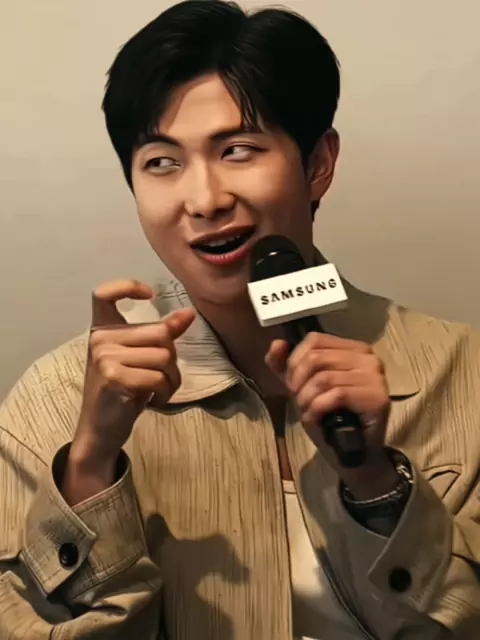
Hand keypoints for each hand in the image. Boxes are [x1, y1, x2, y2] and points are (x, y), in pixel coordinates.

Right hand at [64, 279, 194, 503]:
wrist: (100, 429)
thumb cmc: (123, 391)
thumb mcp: (140, 359)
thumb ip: (162, 335)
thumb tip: (188, 314)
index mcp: (103, 329)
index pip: (104, 293)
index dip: (128, 286)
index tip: (150, 295)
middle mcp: (100, 338)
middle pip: (160, 332)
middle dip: (172, 359)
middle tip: (162, 378)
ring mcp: (104, 355)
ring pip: (164, 355)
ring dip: (171, 379)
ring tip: (158, 391)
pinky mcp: (112, 374)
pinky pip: (158, 376)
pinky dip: (165, 392)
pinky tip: (154, 401)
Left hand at [266, 332, 397, 498]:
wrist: (353, 454)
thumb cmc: (329, 416)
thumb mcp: (302, 387)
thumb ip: (285, 365)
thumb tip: (277, 343)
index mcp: (353, 348)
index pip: (314, 340)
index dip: (294, 362)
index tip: (292, 384)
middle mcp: (368, 357)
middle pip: (316, 358)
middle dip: (298, 383)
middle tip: (299, 401)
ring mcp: (376, 376)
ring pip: (324, 378)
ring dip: (306, 399)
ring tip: (307, 412)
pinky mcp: (378, 397)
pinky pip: (337, 395)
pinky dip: (317, 408)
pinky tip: (315, 419)